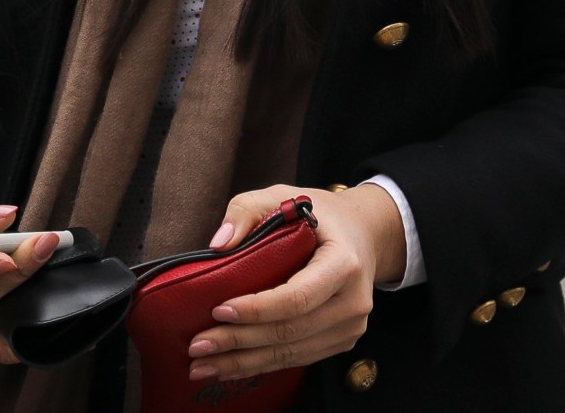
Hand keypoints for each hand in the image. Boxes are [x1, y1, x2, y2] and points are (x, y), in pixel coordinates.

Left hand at [185, 183, 402, 382]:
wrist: (366, 234)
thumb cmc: (320, 215)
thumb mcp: (284, 195)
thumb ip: (248, 210)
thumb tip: (218, 245)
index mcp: (345, 263)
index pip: (298, 296)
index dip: (257, 309)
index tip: (217, 310)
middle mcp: (354, 300)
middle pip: (290, 331)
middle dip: (239, 341)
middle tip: (197, 346)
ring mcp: (351, 326)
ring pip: (291, 354)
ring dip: (244, 363)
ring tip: (203, 366)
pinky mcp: (343, 341)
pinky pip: (298, 359)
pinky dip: (261, 365)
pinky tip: (230, 368)